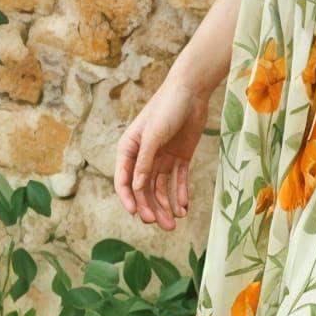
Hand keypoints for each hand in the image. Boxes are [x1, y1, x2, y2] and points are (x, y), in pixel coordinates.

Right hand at [115, 71, 212, 228]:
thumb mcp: (154, 135)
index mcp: (129, 149)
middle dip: (151, 208)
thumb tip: (136, 189)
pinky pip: (178, 180)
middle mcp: (143, 156)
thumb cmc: (167, 107)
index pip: (124, 180)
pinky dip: (180, 194)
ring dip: (166, 206)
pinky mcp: (179, 157)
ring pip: (160, 189)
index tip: (136, 214)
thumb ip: (144, 162)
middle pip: (144, 189)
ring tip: (174, 223)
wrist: (192, 90)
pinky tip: (184, 207)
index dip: (129, 199)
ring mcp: (161, 157)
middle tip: (162, 225)